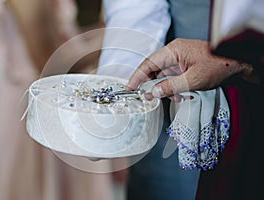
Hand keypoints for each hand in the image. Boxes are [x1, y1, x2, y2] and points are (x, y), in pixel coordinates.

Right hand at [127, 39, 254, 98]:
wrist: (238, 63)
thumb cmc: (218, 66)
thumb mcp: (192, 80)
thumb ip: (170, 87)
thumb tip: (153, 93)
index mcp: (173, 51)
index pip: (148, 64)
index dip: (137, 76)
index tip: (129, 88)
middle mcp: (174, 54)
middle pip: (154, 70)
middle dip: (152, 85)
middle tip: (148, 98)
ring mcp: (179, 60)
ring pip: (163, 76)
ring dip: (166, 89)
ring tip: (175, 97)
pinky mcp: (184, 67)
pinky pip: (173, 78)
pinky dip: (174, 88)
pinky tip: (182, 95)